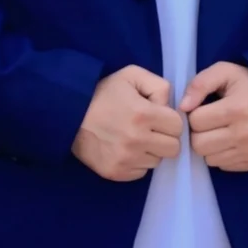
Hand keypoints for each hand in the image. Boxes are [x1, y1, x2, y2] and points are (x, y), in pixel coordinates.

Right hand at [72, 65, 183, 181]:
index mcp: (143, 114)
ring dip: (151, 150)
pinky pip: (141, 172)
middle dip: (166, 137)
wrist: (69, 114)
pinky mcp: (116, 172)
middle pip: (173, 148)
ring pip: (157, 161)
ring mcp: (126, 159)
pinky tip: (126, 148)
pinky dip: (138, 162)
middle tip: (151, 129)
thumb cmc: (104, 93)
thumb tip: (169, 107)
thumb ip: (158, 86)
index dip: (170, 119)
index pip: (178, 126)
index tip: (159, 116)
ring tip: (135, 137)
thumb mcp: (132, 75)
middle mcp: (137, 140)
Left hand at [179, 61, 247, 171]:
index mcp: (237, 108)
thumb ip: (200, 84)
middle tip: (209, 123)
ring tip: (220, 131)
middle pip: (199, 145)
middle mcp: (246, 134)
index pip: (196, 122)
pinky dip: (222, 154)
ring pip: (209, 159)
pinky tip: (231, 140)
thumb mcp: (225, 72)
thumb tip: (182, 107)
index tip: (204, 108)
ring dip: (209, 145)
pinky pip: (224, 166)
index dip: (195, 114)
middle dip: (198, 133)